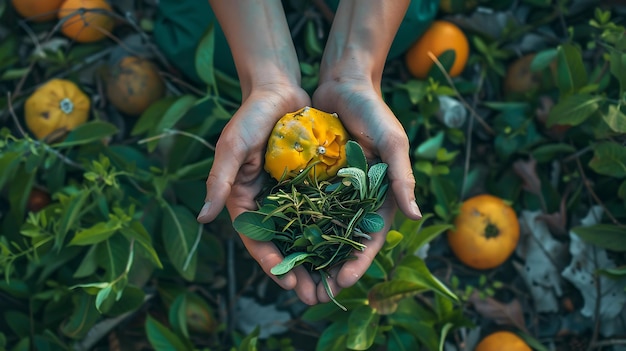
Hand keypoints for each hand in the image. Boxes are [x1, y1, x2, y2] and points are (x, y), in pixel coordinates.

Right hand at [197, 84, 327, 304]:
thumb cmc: (251, 116)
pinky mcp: (305, 184)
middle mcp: (265, 202)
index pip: (256, 239)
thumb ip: (219, 181)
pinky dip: (328, 230)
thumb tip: (203, 219)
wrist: (278, 90)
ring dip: (314, 258)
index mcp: (242, 199)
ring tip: (331, 281)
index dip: (270, 262)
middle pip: (280, 244)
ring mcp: (286, 194)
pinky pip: (318, 212)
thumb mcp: (232, 147)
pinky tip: (344, 247)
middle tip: (314, 295)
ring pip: (301, 234)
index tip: (288, 282)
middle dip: (296, 270)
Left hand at [311, 77, 421, 301]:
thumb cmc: (374, 112)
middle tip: (315, 295)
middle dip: (332, 270)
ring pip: (323, 233)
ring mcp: (335, 191)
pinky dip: (295, 228)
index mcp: (381, 196)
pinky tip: (281, 245)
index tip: (344, 281)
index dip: (359, 261)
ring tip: (297, 280)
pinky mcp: (315, 181)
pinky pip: (304, 209)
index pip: (371, 237)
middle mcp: (358, 199)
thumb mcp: (393, 142)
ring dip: (312, 257)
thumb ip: (402, 178)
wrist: (344, 85)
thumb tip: (416, 216)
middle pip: (345, 243)